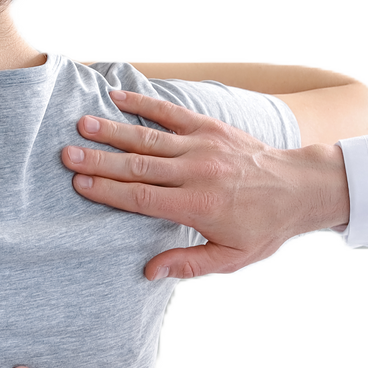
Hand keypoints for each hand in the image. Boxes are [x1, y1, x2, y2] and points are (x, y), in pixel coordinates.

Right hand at [63, 89, 351, 279]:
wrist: (302, 188)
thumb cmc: (264, 227)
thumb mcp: (232, 258)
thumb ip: (190, 264)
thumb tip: (149, 271)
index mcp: (197, 206)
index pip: (142, 198)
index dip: (108, 192)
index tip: (78, 185)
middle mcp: (196, 172)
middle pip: (137, 167)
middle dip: (99, 161)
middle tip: (65, 155)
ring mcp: (202, 146)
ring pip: (149, 138)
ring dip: (113, 131)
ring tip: (82, 125)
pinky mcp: (210, 128)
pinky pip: (171, 113)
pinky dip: (144, 103)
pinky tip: (117, 96)